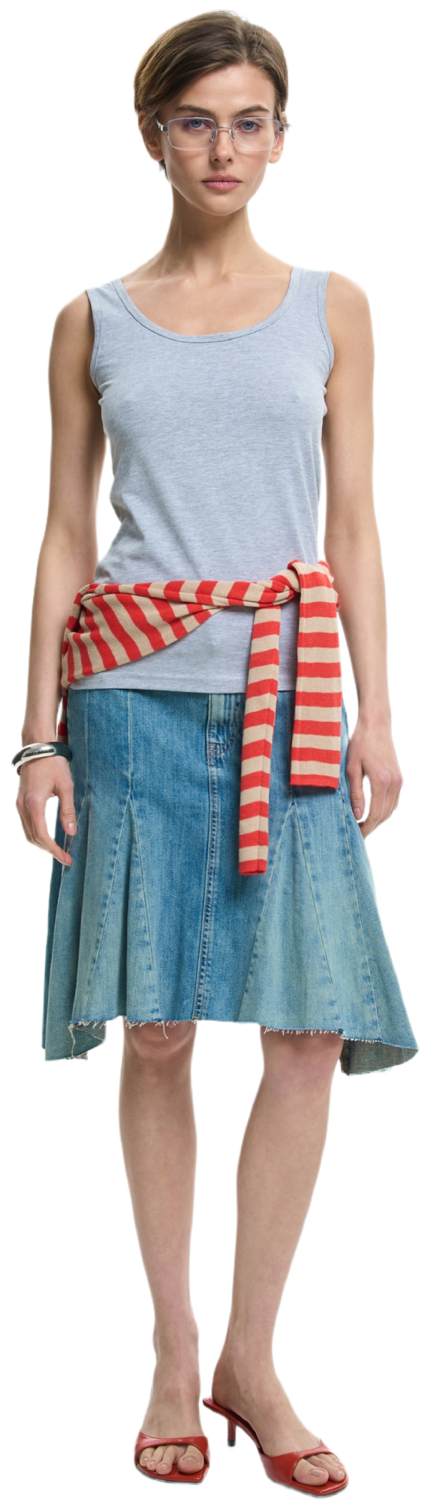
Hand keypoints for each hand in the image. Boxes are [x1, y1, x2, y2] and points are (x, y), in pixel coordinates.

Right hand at [16, 756, 76, 864]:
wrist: (38, 747)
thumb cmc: (53, 764)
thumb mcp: (66, 786)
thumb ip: (68, 810)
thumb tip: (71, 833)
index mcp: (34, 803)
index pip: (42, 835)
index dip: (54, 850)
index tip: (66, 859)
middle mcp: (22, 806)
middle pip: (33, 838)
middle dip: (49, 850)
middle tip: (65, 858)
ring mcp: (19, 804)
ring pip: (28, 833)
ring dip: (42, 844)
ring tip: (58, 850)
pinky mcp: (20, 801)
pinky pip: (26, 824)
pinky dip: (37, 834)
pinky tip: (48, 837)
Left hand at [345, 712, 402, 837]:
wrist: (376, 724)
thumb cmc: (360, 743)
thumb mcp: (352, 769)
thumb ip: (355, 794)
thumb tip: (357, 816)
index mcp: (381, 782)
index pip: (375, 814)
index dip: (366, 828)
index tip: (357, 835)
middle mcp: (394, 783)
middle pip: (385, 815)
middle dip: (372, 827)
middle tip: (358, 834)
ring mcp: (399, 780)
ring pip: (391, 809)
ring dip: (379, 819)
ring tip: (363, 825)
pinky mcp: (399, 777)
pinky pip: (394, 800)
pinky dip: (385, 809)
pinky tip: (373, 811)